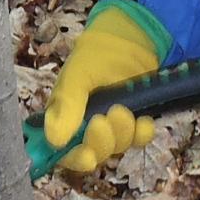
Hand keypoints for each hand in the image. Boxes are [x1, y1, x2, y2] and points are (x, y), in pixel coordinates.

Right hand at [45, 1, 165, 173]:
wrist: (129, 40)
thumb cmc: (94, 56)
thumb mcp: (77, 76)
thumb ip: (67, 106)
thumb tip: (55, 141)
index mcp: (64, 119)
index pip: (65, 152)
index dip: (75, 159)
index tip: (87, 157)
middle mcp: (86, 128)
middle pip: (94, 153)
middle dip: (102, 141)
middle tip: (106, 118)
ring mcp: (112, 127)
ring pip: (118, 147)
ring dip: (123, 133)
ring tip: (123, 109)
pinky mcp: (133, 123)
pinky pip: (139, 139)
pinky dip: (143, 133)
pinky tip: (144, 120)